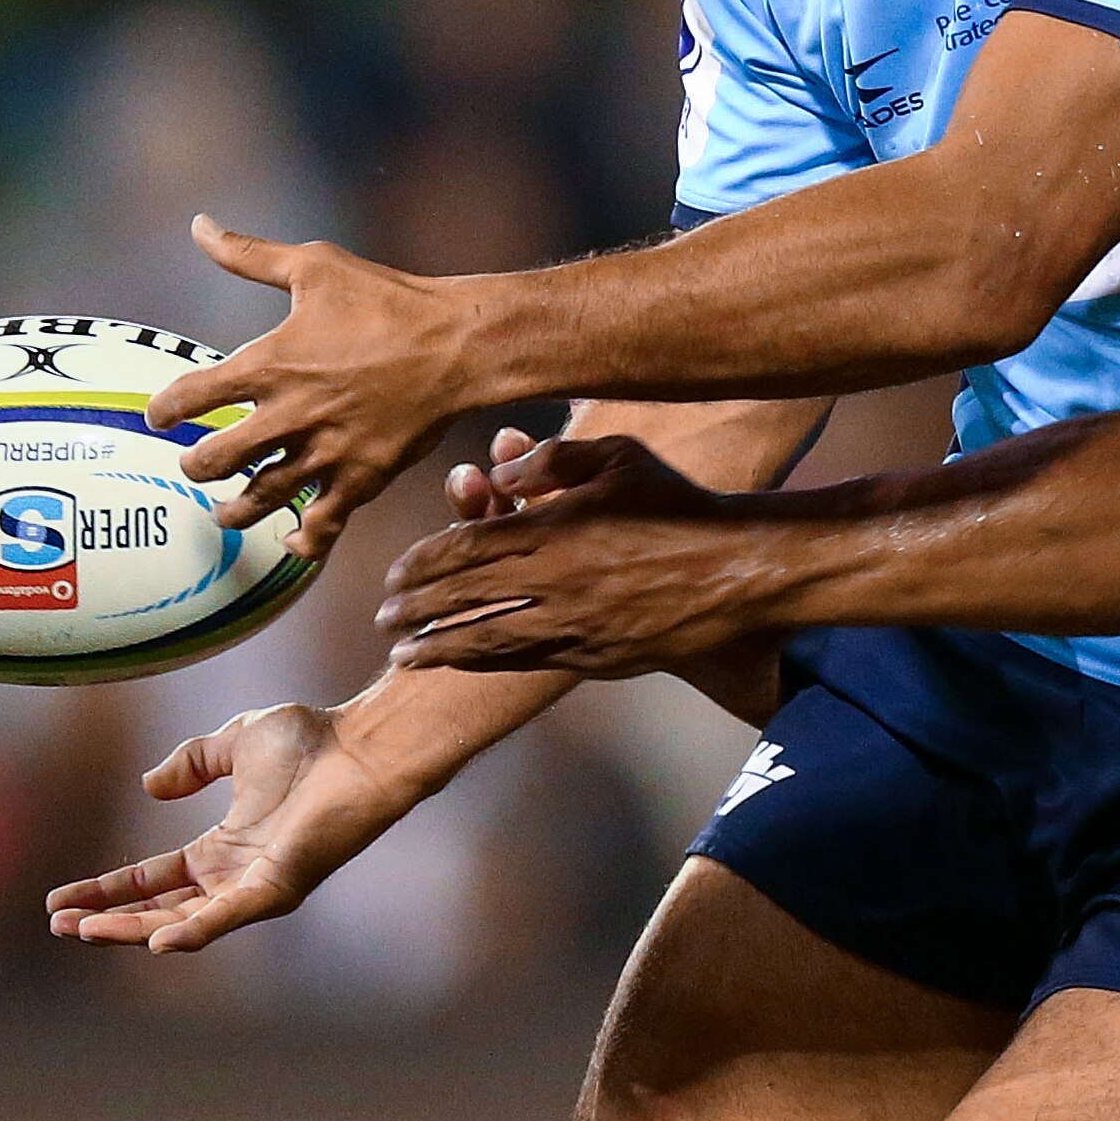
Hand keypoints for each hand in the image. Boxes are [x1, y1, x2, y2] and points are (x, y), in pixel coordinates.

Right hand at [44, 703, 422, 953]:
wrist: (361, 745)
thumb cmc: (312, 741)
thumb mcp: (235, 742)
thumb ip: (193, 761)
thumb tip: (150, 785)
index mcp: (222, 848)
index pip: (151, 879)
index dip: (106, 891)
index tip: (58, 902)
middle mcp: (235, 875)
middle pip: (158, 910)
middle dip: (108, 920)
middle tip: (60, 926)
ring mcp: (256, 885)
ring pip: (183, 922)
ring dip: (133, 930)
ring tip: (86, 932)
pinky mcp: (278, 886)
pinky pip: (230, 918)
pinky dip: (195, 932)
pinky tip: (158, 941)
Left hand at [143, 216, 484, 558]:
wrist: (459, 345)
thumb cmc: (388, 301)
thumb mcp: (315, 267)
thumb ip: (249, 254)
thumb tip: (199, 226)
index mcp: (269, 364)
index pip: (190, 397)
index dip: (165, 410)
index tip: (161, 416)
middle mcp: (288, 415)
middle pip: (214, 459)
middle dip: (196, 464)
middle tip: (196, 463)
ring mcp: (325, 453)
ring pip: (259, 499)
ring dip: (234, 509)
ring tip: (225, 512)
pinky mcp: (361, 478)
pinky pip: (323, 523)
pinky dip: (304, 539)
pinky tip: (293, 542)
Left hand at [376, 435, 786, 674]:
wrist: (736, 570)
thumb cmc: (676, 503)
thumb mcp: (618, 456)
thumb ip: (551, 458)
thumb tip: (495, 467)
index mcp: (558, 526)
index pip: (468, 547)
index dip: (424, 564)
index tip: (393, 575)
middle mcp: (558, 580)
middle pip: (467, 596)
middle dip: (418, 608)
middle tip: (383, 616)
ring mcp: (575, 624)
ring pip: (488, 640)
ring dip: (440, 646)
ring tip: (402, 654)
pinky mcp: (594, 656)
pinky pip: (526, 662)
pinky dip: (486, 664)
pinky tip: (462, 663)